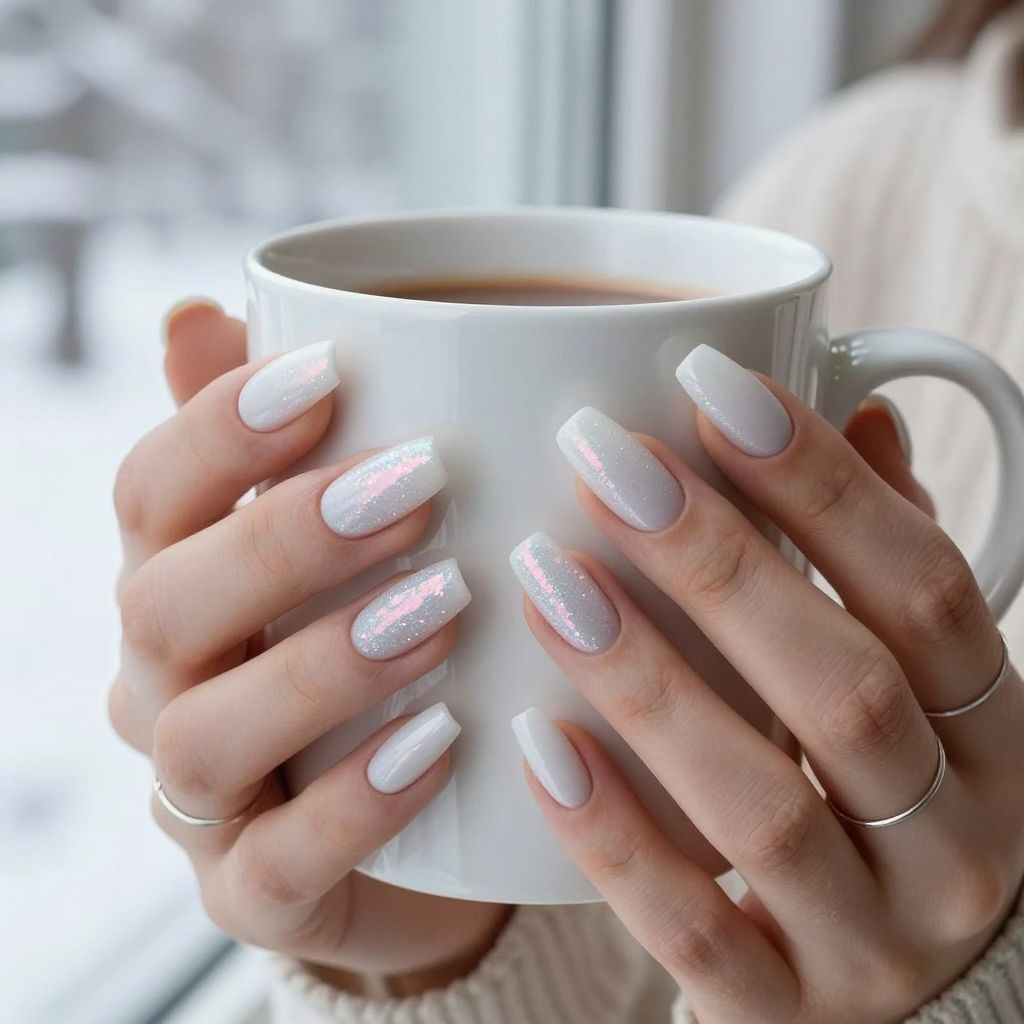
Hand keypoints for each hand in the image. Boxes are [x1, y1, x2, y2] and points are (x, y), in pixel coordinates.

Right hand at [109, 300, 507, 983]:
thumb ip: (278, 439)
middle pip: (164, 606)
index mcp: (180, 580)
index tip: (330, 372)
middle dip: (284, 541)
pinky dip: (353, 807)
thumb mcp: (345, 536)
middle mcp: (167, 685)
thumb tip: (200, 310)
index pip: (151, 493)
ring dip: (321, 666)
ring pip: (203, 740)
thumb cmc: (379, 646)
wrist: (421, 813)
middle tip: (420, 487)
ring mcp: (204, 799)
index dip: (221, 428)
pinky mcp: (255, 892)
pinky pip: (272, 870)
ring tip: (444, 612)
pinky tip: (443, 742)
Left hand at [510, 349, 1023, 1022]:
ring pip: (766, 806)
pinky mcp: (787, 1015)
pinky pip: (699, 932)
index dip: (822, 482)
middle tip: (600, 460)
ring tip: (546, 578)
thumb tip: (865, 408)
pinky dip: (615, 837)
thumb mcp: (918, 683)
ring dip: (650, 683)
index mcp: (993, 735)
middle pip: (844, 688)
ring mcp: (876, 943)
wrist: (910, 998)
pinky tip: (534, 742)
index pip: (926, 589)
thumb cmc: (890, 795)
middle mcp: (956, 841)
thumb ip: (888, 557)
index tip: (709, 385)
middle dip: (719, 562)